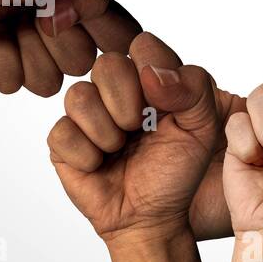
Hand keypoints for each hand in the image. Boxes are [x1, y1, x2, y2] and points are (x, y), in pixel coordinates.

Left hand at [0, 0, 139, 95]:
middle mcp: (68, 40)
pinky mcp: (1, 62)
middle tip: (38, 5)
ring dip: (28, 46)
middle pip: (81, 65)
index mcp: (93, 16)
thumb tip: (61, 26)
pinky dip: (2, 55)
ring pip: (47, 84)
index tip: (88, 17)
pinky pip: (9, 83)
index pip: (125, 46)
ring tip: (15, 17)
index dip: (113, 41)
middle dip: (57, 35)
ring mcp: (35, 54)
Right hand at [47, 32, 227, 242]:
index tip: (167, 107)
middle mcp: (111, 87)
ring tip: (120, 150)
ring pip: (79, 96)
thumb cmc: (176, 170)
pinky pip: (63, 132)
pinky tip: (100, 165)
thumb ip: (193, 89)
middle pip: (106, 64)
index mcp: (146, 75)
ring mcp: (82, 112)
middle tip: (140, 130)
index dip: (153, 74)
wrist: (151, 216)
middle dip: (129, 106)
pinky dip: (88, 156)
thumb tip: (152, 73)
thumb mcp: (201, 128)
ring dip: (108, 134)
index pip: (141, 45)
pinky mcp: (61, 140)